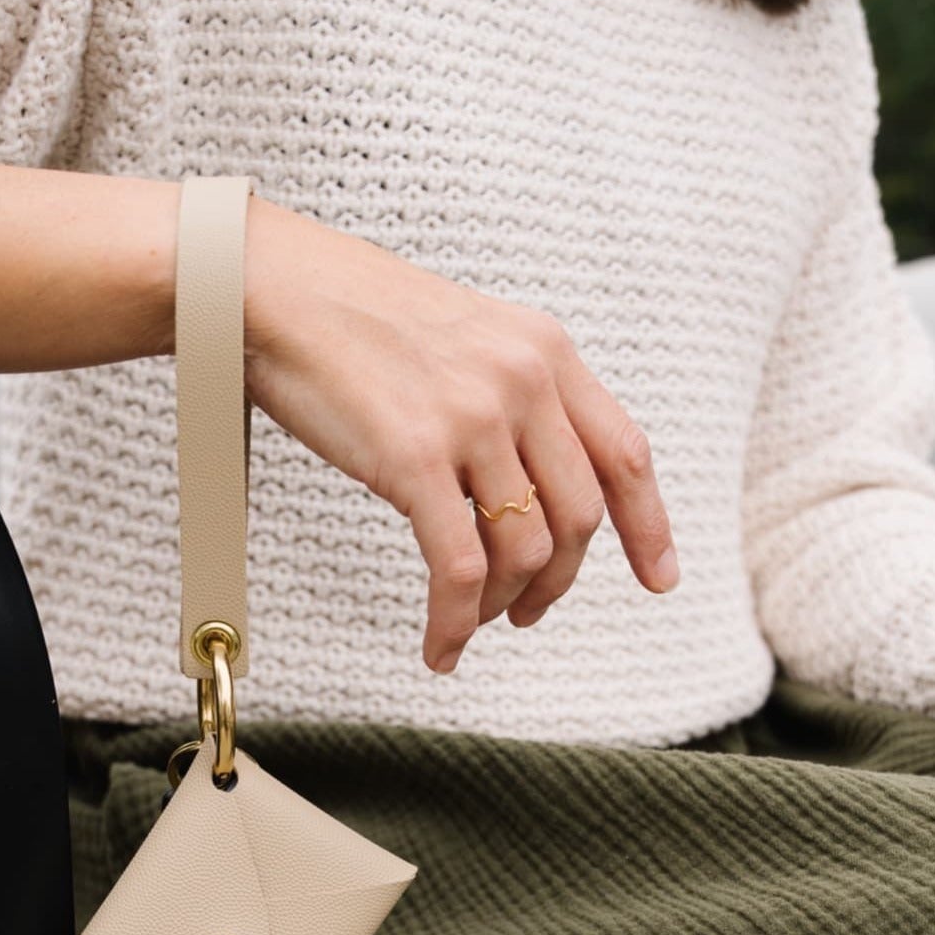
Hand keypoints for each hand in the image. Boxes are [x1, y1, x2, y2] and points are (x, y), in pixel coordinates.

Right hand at [240, 194, 678, 673]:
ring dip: (502, 605)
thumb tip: (528, 483)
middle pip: (579, 516)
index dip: (648, 526)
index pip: (625, 453)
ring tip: (472, 623)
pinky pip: (459, 568)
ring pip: (525, 551)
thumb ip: (511, 395)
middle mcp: (524, 382)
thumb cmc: (351, 315)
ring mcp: (474, 420)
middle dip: (559, 582)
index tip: (658, 579)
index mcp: (545, 350)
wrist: (275, 288)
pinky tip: (440, 647)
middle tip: (526, 613)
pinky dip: (455, 621)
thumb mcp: (465, 337)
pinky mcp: (415, 459)